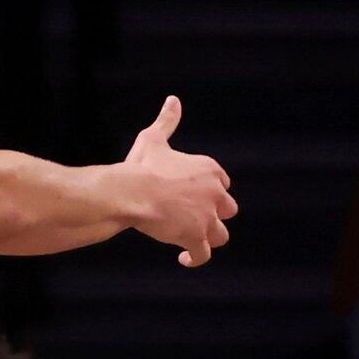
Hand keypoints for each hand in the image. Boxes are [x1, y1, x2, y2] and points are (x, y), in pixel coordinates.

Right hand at [117, 96, 236, 268]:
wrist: (131, 193)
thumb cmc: (140, 166)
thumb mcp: (154, 139)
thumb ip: (167, 121)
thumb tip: (173, 100)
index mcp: (208, 169)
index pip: (222, 182)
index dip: (209, 191)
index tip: (193, 196)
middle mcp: (214, 193)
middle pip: (227, 209)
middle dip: (212, 214)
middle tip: (190, 218)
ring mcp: (207, 217)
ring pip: (220, 234)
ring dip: (207, 237)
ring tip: (189, 241)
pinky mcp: (196, 237)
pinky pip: (204, 254)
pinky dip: (195, 258)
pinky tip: (183, 259)